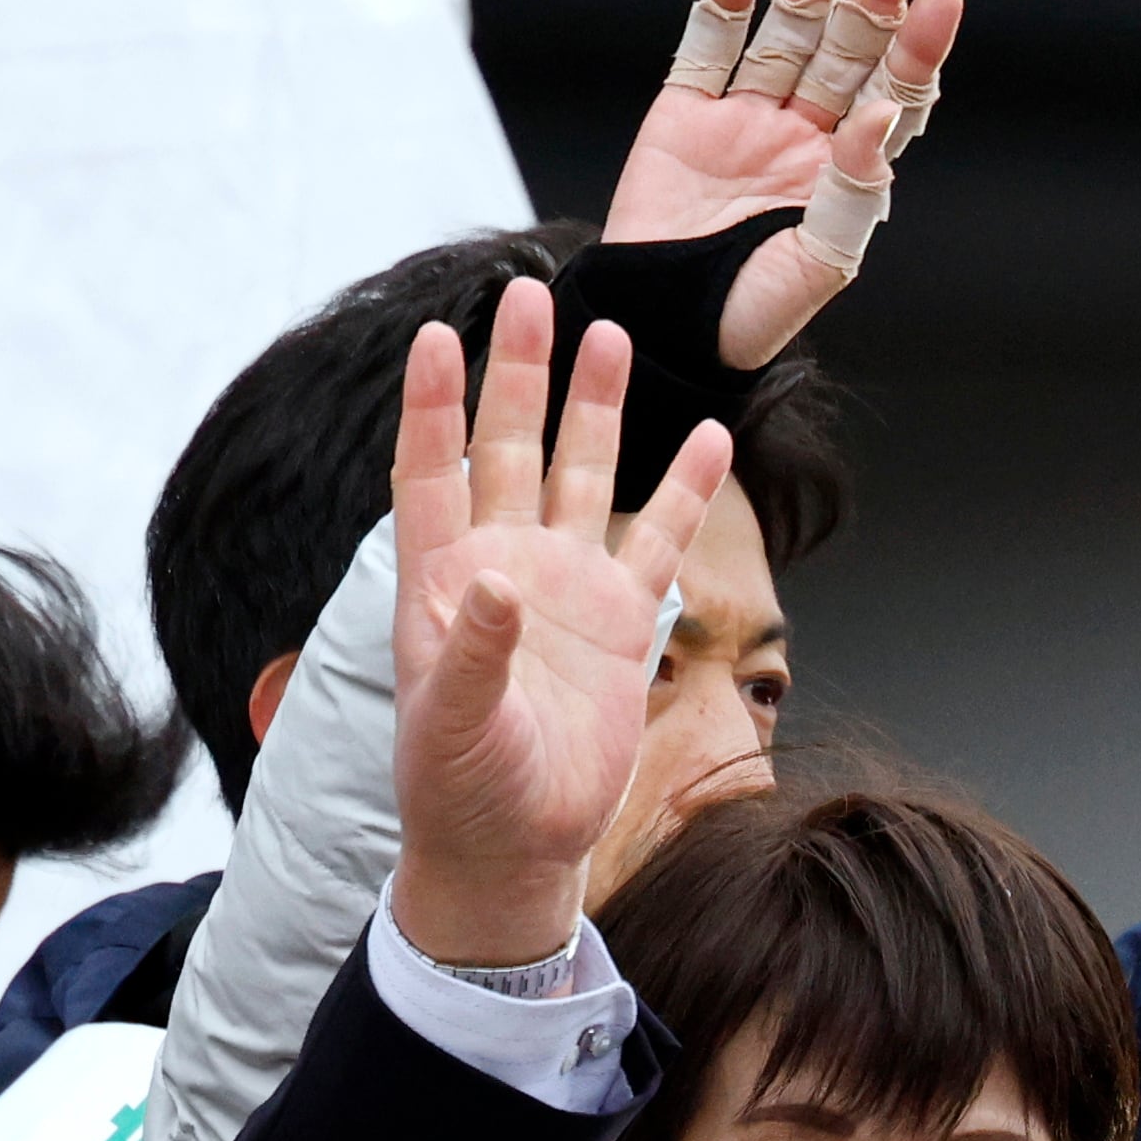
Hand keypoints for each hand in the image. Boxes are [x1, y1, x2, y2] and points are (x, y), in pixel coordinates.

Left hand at [388, 279, 730, 966]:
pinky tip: (709, 435)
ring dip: (595, 409)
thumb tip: (493, 582)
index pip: (430, 472)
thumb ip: (474, 651)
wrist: (514, 844)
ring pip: (584, 476)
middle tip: (528, 297)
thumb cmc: (459, 788)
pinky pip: (659, 540)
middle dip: (519, 375)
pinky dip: (685, 490)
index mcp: (441, 580)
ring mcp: (566, 586)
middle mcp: (503, 564)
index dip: (431, 406)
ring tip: (608, 337)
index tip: (434, 337)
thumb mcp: (454, 725)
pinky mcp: (622, 620)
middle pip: (510, 449)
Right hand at [605, 0, 962, 368]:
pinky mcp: (685, 113)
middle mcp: (801, 135)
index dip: (919, 45)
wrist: (658, 330)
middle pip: (849, 47)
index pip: (895, 92)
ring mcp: (744, 118)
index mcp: (843, 173)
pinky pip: (709, 44)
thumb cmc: (743, 317)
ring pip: (789, 31)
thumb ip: (853, 192)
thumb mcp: (817, 265)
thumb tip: (883, 114)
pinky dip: (727, 1)